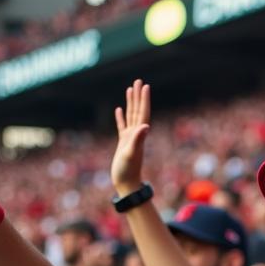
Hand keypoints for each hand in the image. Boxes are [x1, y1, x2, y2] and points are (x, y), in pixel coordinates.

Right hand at [112, 79, 150, 195]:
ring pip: (130, 116)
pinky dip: (121, 117)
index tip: (145, 86)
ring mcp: (129, 138)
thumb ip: (137, 139)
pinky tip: (119, 109)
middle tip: (139, 81)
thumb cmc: (128, 171)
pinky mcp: (123, 143)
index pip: (143, 113)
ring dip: (131, 103)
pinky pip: (122, 126)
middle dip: (138, 96)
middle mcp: (136, 134)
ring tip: (130, 89)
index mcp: (139, 135)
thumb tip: (145, 126)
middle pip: (138, 111)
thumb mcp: (131, 153)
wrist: (127, 184)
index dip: (144, 99)